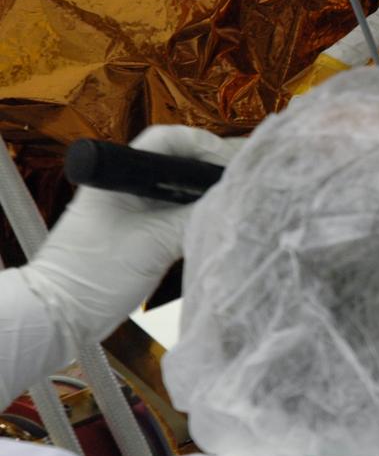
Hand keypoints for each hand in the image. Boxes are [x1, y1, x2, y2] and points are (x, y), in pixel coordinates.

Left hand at [20, 126, 242, 342]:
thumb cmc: (92, 275)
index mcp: (119, 176)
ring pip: (178, 190)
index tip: (233, 163)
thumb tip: (234, 200)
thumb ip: (195, 218)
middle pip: (177, 163)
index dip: (205, 145)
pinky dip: (196, 216)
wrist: (59, 315)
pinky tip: (215, 224)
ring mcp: (131, 210)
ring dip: (204, 195)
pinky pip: (175, 214)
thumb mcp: (153, 243)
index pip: (169, 140)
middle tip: (241, 183)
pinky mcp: (137, 232)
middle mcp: (125, 186)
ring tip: (233, 203)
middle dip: (211, 170)